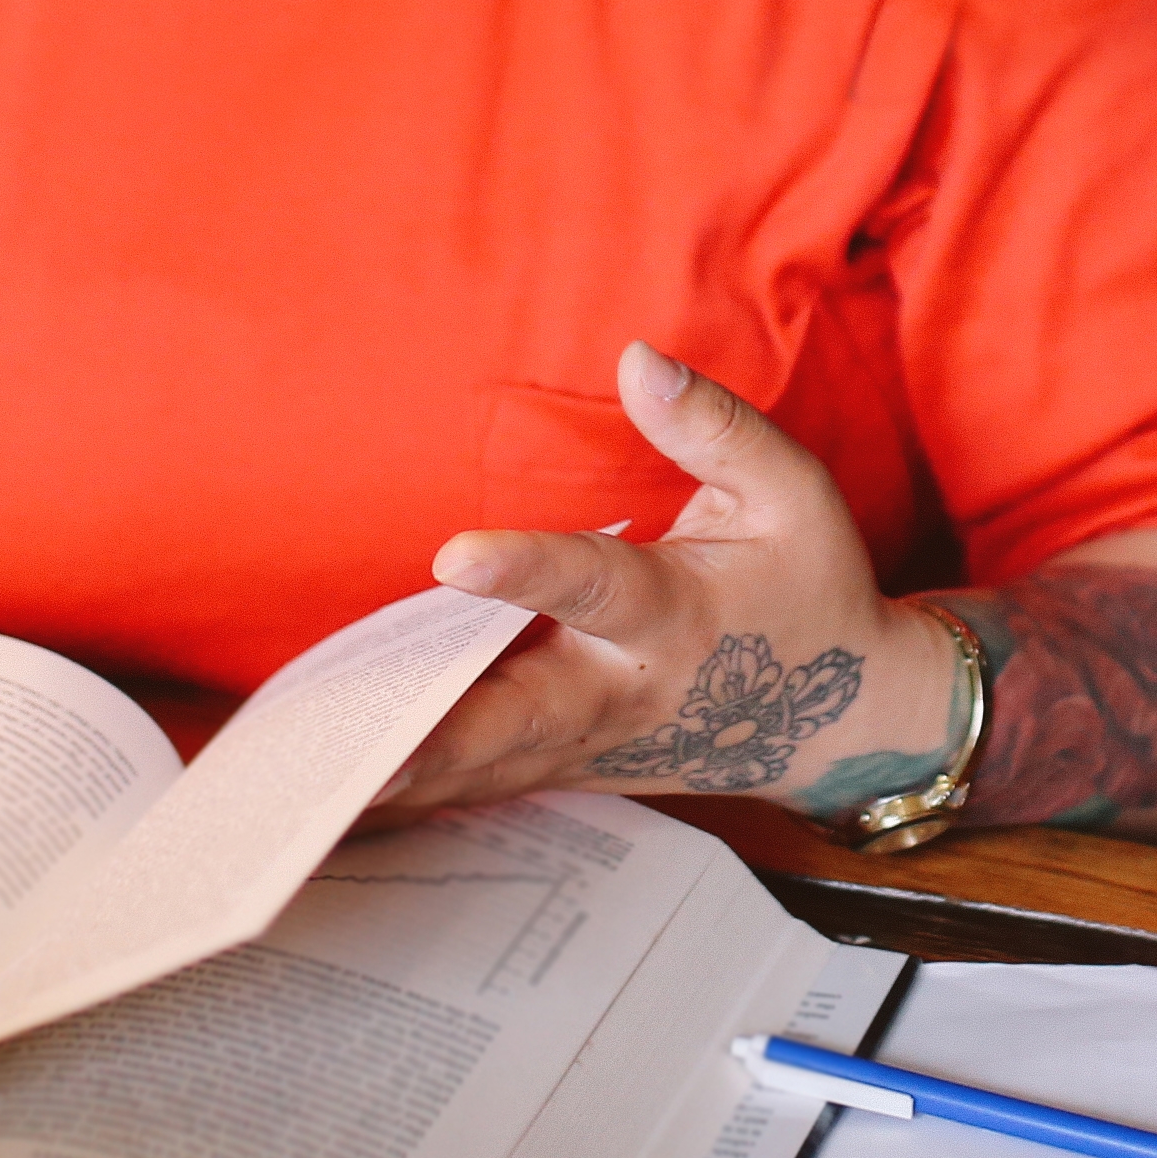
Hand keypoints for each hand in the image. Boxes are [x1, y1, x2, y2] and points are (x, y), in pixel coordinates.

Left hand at [386, 341, 962, 820]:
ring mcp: (594, 742)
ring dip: (406, 776)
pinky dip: (417, 793)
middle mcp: (626, 687)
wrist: (841, 717)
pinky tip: (340, 798)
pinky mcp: (570, 766)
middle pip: (521, 716)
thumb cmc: (808, 588)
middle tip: (355, 753)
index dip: (525, 571)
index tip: (453, 557)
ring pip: (490, 765)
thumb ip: (713, 428)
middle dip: (440, 737)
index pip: (594, 585)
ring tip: (315, 782)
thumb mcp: (791, 494)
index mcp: (676, 612)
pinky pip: (483, 779)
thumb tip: (636, 359)